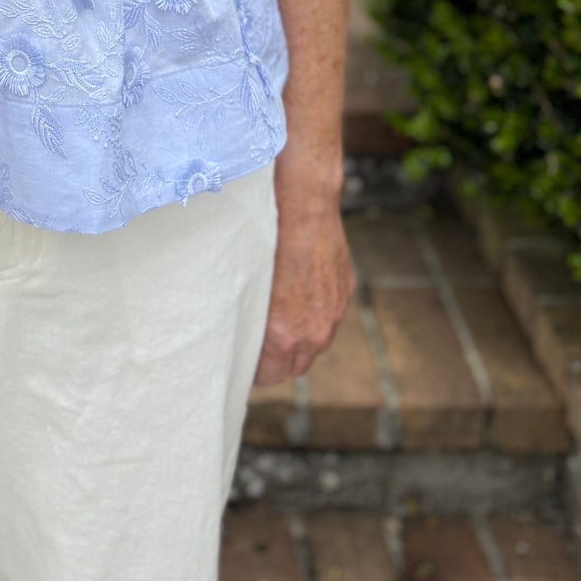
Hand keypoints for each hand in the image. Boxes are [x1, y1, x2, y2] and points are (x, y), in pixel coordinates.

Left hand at [254, 184, 353, 386]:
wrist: (304, 204)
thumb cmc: (266, 238)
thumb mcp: (246, 282)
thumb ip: (247, 317)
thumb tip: (235, 334)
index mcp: (285, 334)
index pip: (270, 376)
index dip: (255, 368)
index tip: (244, 355)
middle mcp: (314, 330)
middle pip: (295, 367)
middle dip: (278, 358)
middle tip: (258, 339)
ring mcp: (333, 312)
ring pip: (315, 345)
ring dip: (299, 338)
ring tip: (279, 316)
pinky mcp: (345, 293)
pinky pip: (329, 319)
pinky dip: (316, 314)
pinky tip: (300, 293)